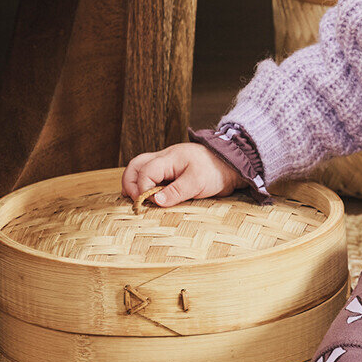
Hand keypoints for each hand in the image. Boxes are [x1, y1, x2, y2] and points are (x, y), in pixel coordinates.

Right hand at [122, 142, 242, 206]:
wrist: (231, 165)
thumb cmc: (216, 170)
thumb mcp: (198, 182)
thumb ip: (176, 191)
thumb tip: (154, 200)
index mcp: (169, 158)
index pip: (145, 171)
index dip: (142, 189)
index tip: (148, 203)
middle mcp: (164, 158)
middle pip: (135, 166)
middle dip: (130, 184)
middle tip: (135, 202)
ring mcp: (166, 164)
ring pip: (139, 169)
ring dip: (135, 184)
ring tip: (138, 200)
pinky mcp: (170, 172)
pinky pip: (150, 176)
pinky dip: (145, 185)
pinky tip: (148, 198)